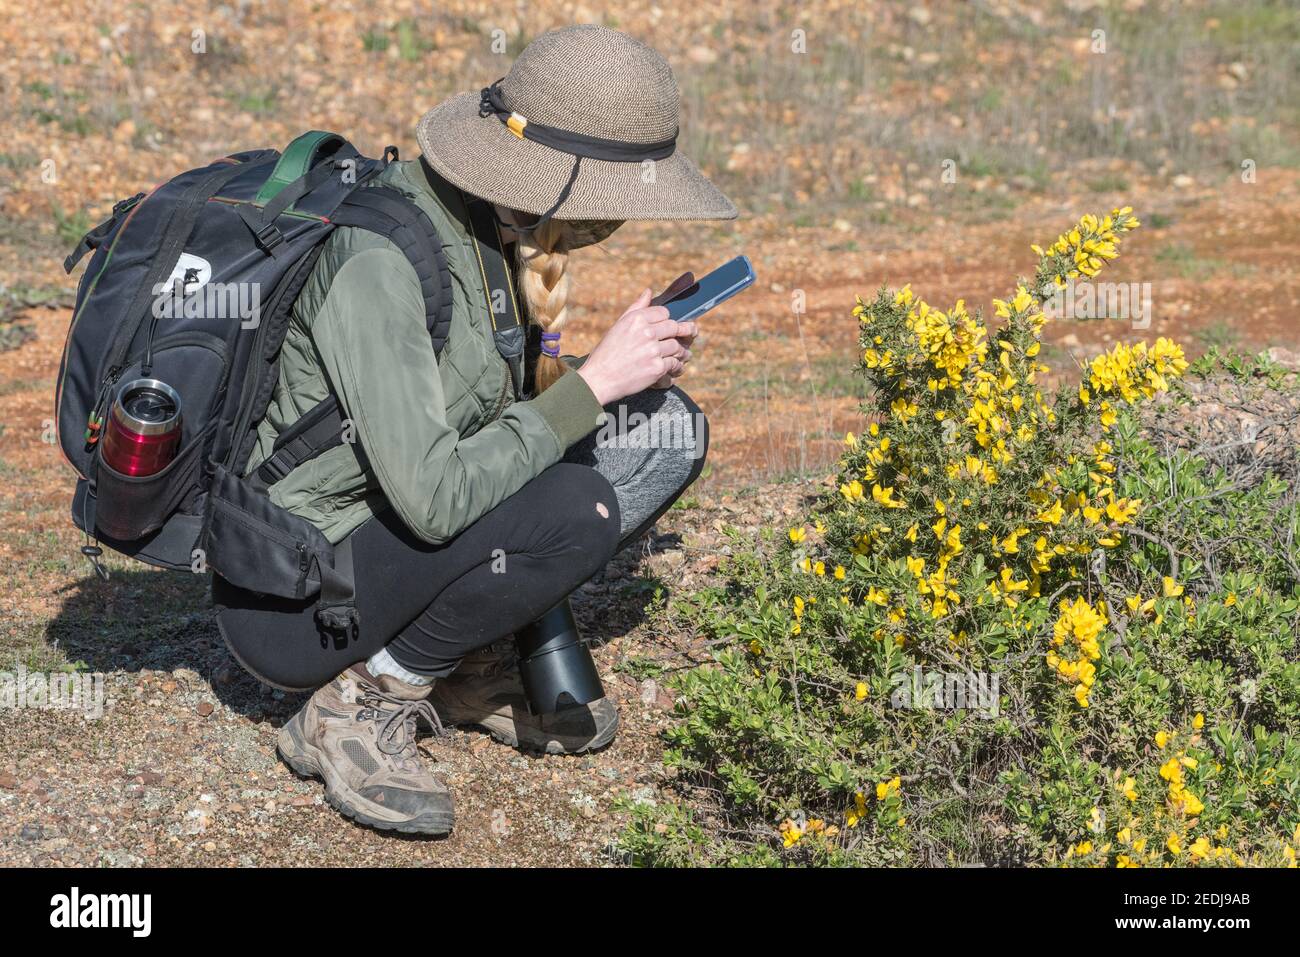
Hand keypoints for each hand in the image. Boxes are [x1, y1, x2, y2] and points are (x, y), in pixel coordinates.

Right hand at [576, 284, 696, 405]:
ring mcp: (653, 350)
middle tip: (692, 334)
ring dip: (683, 352)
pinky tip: (676, 369)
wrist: (599, 379)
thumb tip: (648, 291)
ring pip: (677, 347)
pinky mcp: (657, 368)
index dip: (668, 319)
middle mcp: (646, 332)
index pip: (664, 313)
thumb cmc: (606, 353)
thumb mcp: (618, 326)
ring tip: (685, 354)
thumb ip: (636, 308)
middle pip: (675, 328)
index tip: (671, 325)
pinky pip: (674, 364)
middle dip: (684, 331)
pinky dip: (677, 368)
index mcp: (636, 319)